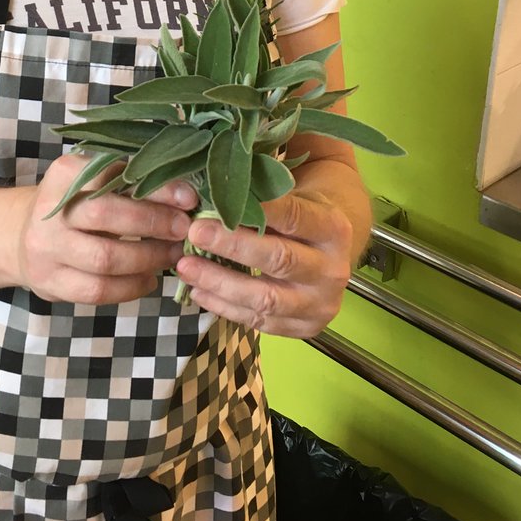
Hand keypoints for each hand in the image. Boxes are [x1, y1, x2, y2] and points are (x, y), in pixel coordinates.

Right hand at [15, 153, 196, 305]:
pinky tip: (149, 279)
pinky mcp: (50, 283)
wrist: (20, 237)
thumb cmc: (73, 206)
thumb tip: (186, 196)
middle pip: (105, 214)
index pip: (112, 175)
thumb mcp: (92, 183)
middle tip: (184, 230)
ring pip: (104, 258)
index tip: (188, 198)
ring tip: (172, 256)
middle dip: (152, 222)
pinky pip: (97, 291)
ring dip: (147, 259)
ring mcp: (46, 249)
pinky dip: (131, 287)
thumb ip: (130, 184)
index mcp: (64, 173)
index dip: (154, 187)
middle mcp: (50, 210)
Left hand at [174, 189, 352, 336]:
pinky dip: (225, 307)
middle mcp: (332, 269)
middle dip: (232, 247)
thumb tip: (214, 192)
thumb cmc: (302, 212)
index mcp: (334, 229)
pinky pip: (259, 322)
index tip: (218, 201)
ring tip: (186, 267)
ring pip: (266, 299)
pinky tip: (199, 291)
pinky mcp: (305, 327)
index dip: (257, 210)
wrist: (331, 249)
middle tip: (194, 233)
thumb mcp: (294, 194)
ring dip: (220, 284)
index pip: (293, 217)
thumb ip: (263, 194)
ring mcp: (320, 303)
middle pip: (279, 260)